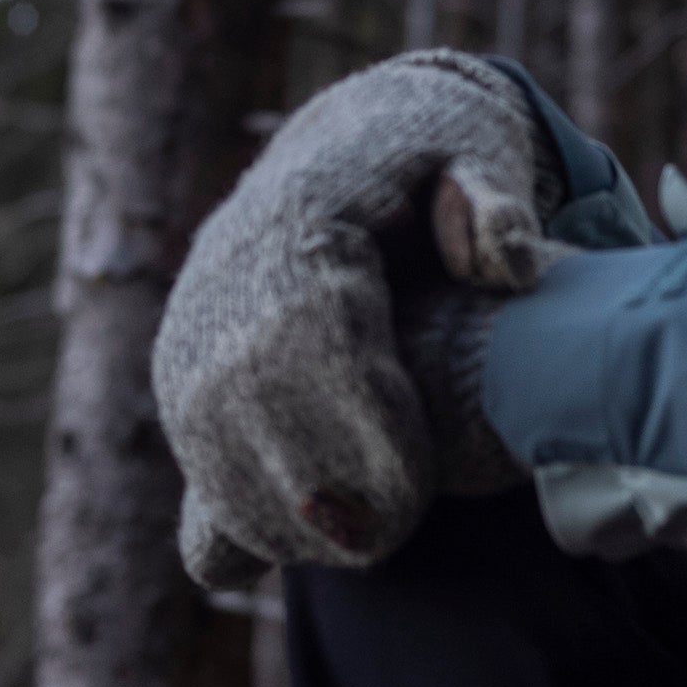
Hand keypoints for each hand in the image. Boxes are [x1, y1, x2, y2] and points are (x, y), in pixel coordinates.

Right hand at [153, 51, 559, 589]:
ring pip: (205, 427)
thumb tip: (503, 262)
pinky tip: (300, 544)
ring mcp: (194, 312)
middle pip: (249, 393)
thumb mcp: (482, 150)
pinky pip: (192, 439)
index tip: (414, 491)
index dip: (361, 424)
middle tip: (388, 539)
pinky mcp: (184, 355)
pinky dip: (236, 503)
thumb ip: (498, 203)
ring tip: (353, 548)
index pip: (316, 333)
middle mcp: (226, 265)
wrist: (360, 137)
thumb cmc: (440, 156)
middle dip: (315, 481)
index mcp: (302, 212)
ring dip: (270, 506)